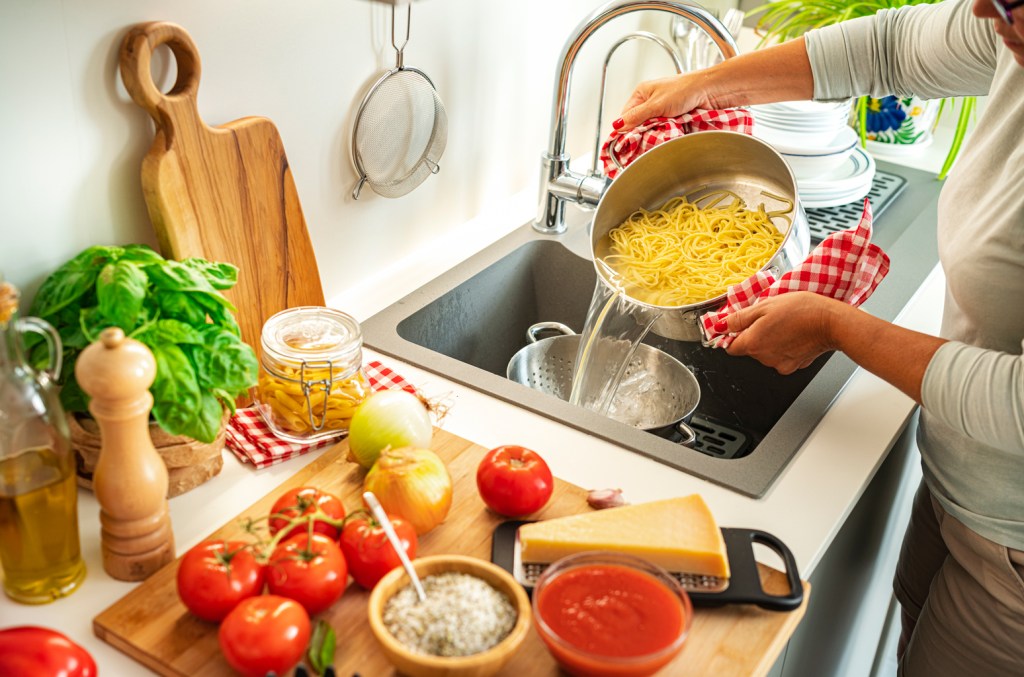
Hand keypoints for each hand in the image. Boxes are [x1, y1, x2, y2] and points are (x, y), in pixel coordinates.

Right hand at [616, 72, 716, 131]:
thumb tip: (617, 126)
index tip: (626, 142)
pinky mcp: (672, 119)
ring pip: (650, 129)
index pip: (625, 115)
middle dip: (641, 133)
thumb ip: (636, 116)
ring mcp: (661, 111)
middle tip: (644, 138)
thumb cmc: (685, 89)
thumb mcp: (656, 104)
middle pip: (637, 124)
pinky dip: (663, 134)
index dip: (625, 129)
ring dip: (653, 134)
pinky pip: (662, 131)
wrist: (709, 91)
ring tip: (658, 135)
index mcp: (642, 93)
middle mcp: (650, 102)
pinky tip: (666, 135)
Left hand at [723, 292, 846, 373]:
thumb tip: (720, 325)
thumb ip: (739, 318)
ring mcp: (779, 364)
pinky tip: (794, 335)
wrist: (831, 322)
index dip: (733, 335)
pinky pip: (781, 357)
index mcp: (752, 343)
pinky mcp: (794, 366)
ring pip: (766, 353)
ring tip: (785, 325)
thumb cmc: (800, 310)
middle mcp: (763, 358)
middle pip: (749, 349)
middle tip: (769, 319)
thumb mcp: (764, 306)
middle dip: (754, 335)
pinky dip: (785, 348)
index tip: (741, 325)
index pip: (730, 346)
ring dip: (770, 341)